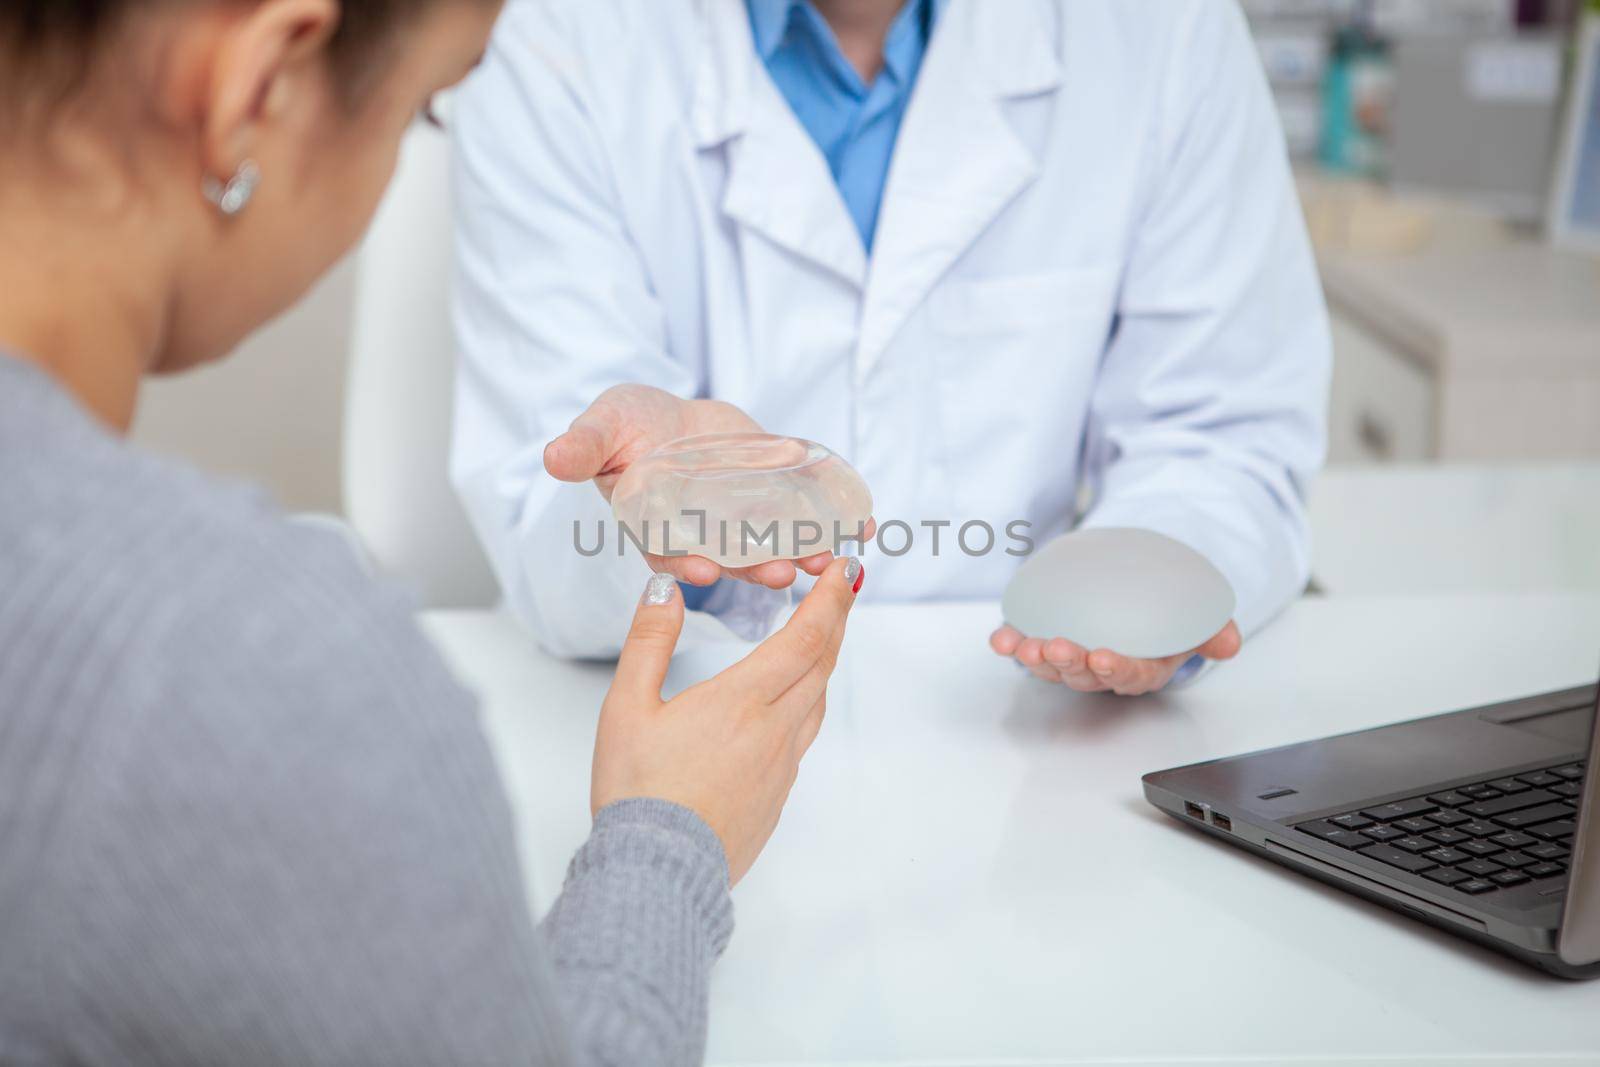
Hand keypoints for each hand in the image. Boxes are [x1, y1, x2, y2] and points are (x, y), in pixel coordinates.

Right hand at [544, 383, 858, 589]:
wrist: (669, 416)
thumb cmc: (627, 425)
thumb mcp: (603, 427)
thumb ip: (585, 446)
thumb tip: (554, 457)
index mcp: (655, 528)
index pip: (667, 554)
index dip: (683, 563)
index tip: (702, 569)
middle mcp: (700, 537)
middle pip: (727, 561)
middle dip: (753, 569)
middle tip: (780, 573)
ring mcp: (740, 526)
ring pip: (769, 550)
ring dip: (797, 557)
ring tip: (824, 561)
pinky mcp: (772, 508)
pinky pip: (803, 523)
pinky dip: (832, 526)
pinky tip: (861, 528)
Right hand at [591, 556, 864, 883]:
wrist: (657, 872)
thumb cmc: (638, 791)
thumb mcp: (626, 708)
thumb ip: (649, 642)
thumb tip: (663, 590)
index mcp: (742, 702)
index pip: (804, 637)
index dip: (829, 599)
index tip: (846, 570)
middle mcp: (773, 731)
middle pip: (821, 664)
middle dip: (835, 621)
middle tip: (843, 589)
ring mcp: (781, 767)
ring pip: (816, 702)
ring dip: (824, 662)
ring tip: (821, 638)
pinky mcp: (777, 798)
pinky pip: (802, 739)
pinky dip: (805, 704)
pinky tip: (789, 705)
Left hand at [989, 621, 1241, 695]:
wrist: (1140, 584)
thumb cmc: (1167, 609)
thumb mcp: (1197, 617)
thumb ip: (1213, 628)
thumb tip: (1229, 642)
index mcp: (1141, 668)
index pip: (1131, 676)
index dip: (1117, 671)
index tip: (1106, 659)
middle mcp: (1102, 668)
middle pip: (1084, 676)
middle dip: (1069, 666)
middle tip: (1059, 649)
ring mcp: (1071, 656)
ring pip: (1052, 667)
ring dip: (1036, 660)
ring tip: (1025, 647)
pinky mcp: (1046, 639)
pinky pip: (1026, 646)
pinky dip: (1011, 644)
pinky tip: (1000, 638)